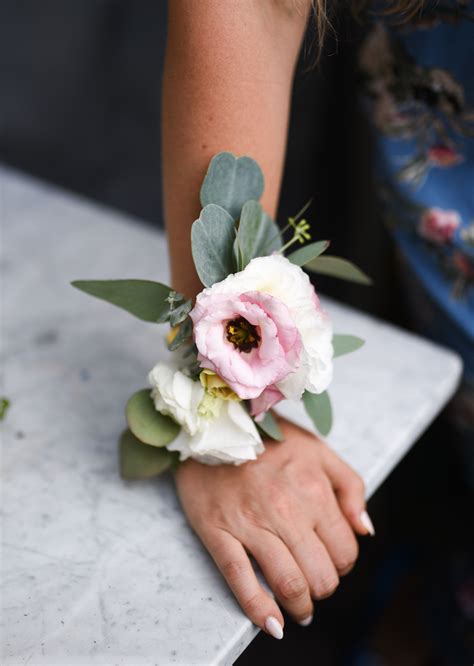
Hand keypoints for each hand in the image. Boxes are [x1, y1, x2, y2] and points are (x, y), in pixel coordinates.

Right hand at [174, 417, 373, 638]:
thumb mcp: (319, 450)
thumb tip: (365, 531)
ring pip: (289, 585)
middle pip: (320, 576)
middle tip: (315, 584)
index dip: (342, 564)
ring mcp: (250, 524)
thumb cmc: (269, 440)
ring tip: (299, 608)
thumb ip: (350, 487)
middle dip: (323, 588)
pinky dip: (260, 611)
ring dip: (300, 607)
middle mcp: (286, 511)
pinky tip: (272, 623)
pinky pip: (241, 581)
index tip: (331, 561)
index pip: (345, 552)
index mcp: (313, 490)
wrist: (214, 428)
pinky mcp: (219, 533)